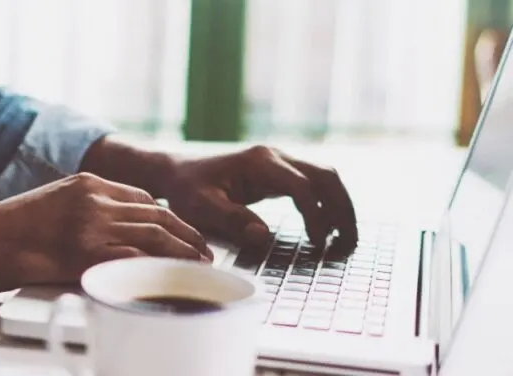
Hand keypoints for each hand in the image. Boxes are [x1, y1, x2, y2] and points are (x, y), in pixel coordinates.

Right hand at [0, 173, 211, 291]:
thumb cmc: (5, 232)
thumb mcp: (49, 205)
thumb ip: (81, 211)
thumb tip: (105, 232)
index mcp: (85, 182)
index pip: (142, 198)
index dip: (169, 217)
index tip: (182, 232)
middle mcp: (94, 198)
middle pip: (157, 214)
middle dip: (187, 234)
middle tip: (204, 251)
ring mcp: (91, 224)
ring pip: (155, 235)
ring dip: (183, 252)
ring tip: (200, 266)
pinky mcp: (85, 252)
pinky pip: (135, 258)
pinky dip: (159, 268)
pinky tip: (172, 277)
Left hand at [80, 138, 357, 248]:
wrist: (176, 173)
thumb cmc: (186, 189)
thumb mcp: (201, 207)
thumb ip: (231, 219)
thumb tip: (262, 235)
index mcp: (259, 162)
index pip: (301, 187)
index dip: (314, 216)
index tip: (317, 243)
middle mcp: (275, 156)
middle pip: (326, 176)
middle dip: (342, 209)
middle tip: (348, 243)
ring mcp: (280, 162)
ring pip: (325, 178)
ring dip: (340, 206)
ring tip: (345, 240)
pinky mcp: (279, 173)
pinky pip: (314, 185)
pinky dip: (327, 205)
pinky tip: (327, 231)